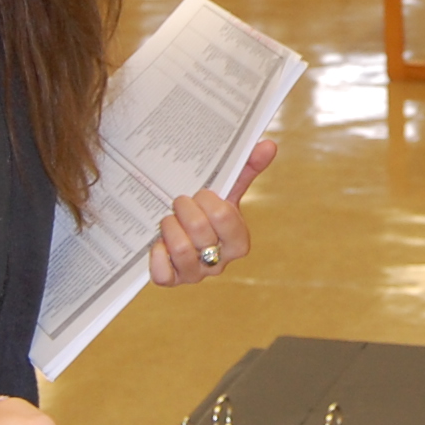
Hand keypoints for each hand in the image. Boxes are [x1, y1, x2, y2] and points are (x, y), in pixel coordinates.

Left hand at [148, 138, 274, 285]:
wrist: (182, 234)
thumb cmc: (207, 212)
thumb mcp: (226, 193)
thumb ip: (246, 170)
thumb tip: (269, 144)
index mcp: (238, 242)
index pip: (224, 217)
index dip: (208, 201)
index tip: (201, 193)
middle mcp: (219, 262)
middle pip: (200, 230)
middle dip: (184, 208)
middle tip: (180, 202)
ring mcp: (195, 274)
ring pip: (180, 249)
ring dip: (169, 227)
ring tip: (169, 219)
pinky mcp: (171, 280)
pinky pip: (161, 274)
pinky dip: (156, 255)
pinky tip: (158, 242)